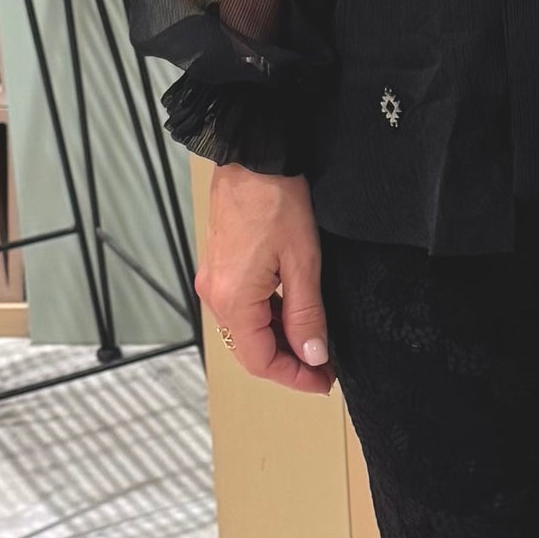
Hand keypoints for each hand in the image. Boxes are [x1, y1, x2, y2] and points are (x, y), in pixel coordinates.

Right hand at [196, 160, 331, 394]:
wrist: (253, 155)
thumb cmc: (275, 198)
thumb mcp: (303, 262)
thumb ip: (307, 315)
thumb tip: (313, 355)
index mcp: (233, 300)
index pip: (260, 361)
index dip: (294, 377)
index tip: (323, 381)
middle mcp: (215, 295)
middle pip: (250, 349)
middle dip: (288, 362)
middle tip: (324, 367)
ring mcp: (214, 279)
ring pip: (247, 329)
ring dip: (279, 341)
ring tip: (314, 342)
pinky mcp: (220, 266)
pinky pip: (242, 307)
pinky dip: (268, 319)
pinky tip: (293, 314)